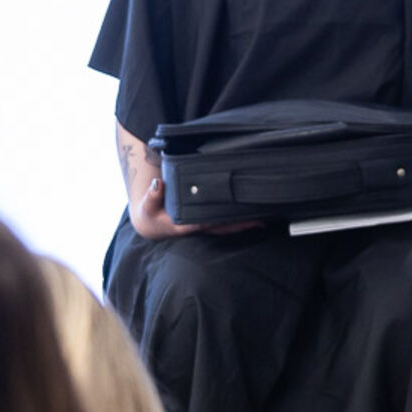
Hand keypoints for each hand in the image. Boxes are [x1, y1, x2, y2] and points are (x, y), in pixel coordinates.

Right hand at [130, 178, 260, 239]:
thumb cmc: (151, 212)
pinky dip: (240, 220)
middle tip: (260, 220)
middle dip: (240, 224)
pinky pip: (227, 223)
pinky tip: (256, 215)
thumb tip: (158, 184)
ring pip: (227, 226)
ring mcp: (204, 226)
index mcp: (183, 225)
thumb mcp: (147, 204)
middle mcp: (197, 228)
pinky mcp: (208, 223)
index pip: (203, 223)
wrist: (152, 224)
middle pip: (222, 227)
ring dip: (244, 223)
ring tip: (264, 218)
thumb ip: (152, 195)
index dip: (216, 220)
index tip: (231, 216)